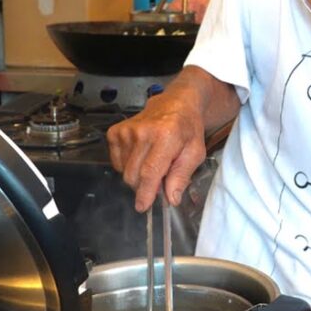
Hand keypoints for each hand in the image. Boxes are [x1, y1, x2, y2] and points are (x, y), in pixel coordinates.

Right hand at [106, 84, 205, 212]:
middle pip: (134, 175)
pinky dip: (128, 165)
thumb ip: (182, 176)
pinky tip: (141, 155)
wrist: (175, 104)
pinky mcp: (115, 132)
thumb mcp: (195, 153)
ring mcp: (126, 131)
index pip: (150, 171)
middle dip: (145, 185)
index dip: (145, 192)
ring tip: (152, 162)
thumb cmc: (187, 130)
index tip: (142, 206)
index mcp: (166, 136)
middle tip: (159, 179)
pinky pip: (117, 162)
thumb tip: (171, 199)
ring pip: (125, 171)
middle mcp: (143, 132)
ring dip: (137, 175)